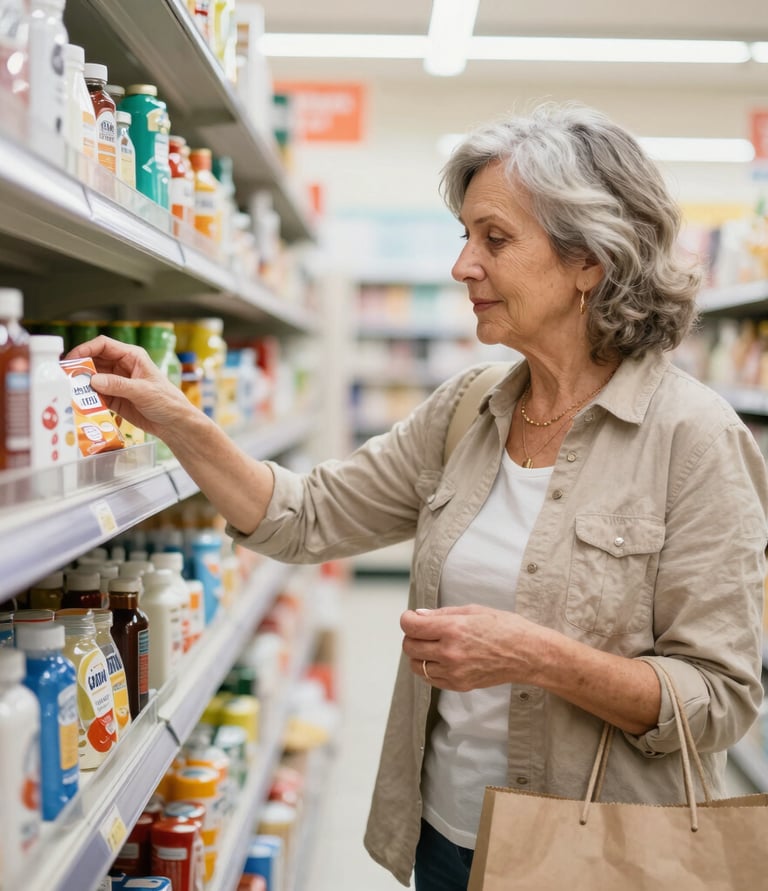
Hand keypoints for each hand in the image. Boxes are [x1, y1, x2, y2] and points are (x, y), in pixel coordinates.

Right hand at [66, 335, 194, 437]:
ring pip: (92, 378)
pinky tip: (79, 402)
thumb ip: (118, 385)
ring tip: (69, 390)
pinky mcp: (114, 398)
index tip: (72, 359)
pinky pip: (95, 395)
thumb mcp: (143, 391)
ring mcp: (116, 382)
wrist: (174, 423)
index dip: (85, 349)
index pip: (104, 345)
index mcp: (132, 357)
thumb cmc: (167, 401)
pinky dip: (87, 398)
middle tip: (65, 376)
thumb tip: (94, 380)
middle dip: (79, 367)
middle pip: (94, 361)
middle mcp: (122, 367)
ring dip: (81, 384)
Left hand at [400, 604, 543, 690]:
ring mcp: (454, 672)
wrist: (528, 654)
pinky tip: (440, 659)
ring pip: (417, 665)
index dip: (407, 619)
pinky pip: (430, 679)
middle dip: (411, 636)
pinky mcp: (459, 685)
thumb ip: (442, 614)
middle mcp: (450, 652)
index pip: (412, 627)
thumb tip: (419, 616)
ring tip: (431, 646)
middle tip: (421, 630)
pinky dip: (429, 668)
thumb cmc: (505, 627)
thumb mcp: (473, 610)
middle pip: (410, 647)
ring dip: (418, 654)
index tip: (411, 617)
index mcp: (453, 629)